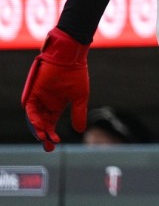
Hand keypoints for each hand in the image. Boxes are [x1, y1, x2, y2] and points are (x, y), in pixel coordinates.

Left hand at [22, 27, 90, 150]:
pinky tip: (40, 124)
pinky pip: (30, 108)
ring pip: (35, 118)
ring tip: (45, 137)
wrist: (70, 59)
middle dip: (44, 136)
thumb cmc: (76, 76)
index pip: (51, 124)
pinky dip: (33, 117)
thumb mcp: (80, 98)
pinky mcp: (34, 93)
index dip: (52, 135)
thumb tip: (80, 131)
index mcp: (57, 105)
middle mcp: (46, 103)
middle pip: (42, 124)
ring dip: (39, 128)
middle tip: (48, 146)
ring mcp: (39, 99)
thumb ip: (79, 114)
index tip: (55, 145)